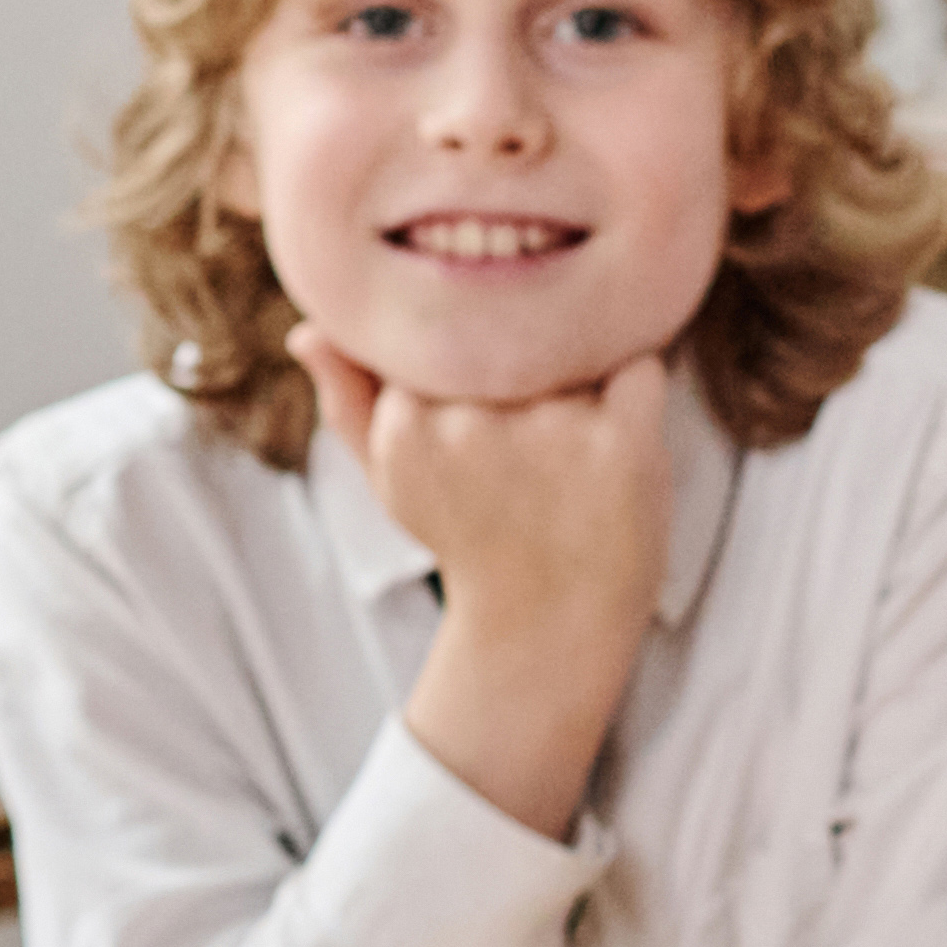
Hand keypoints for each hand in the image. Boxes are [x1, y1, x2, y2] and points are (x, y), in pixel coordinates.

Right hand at [319, 330, 671, 840]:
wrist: (548, 627)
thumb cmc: (470, 538)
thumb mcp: (393, 479)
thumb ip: (348, 401)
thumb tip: (306, 330)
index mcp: (408, 417)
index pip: (447, 319)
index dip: (474, 344)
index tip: (480, 402)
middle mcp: (472, 417)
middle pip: (512, 323)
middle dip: (528, 355)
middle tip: (533, 426)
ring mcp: (549, 427)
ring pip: (573, 339)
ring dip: (582, 375)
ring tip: (571, 444)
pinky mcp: (620, 442)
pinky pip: (641, 364)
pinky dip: (637, 386)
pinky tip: (618, 434)